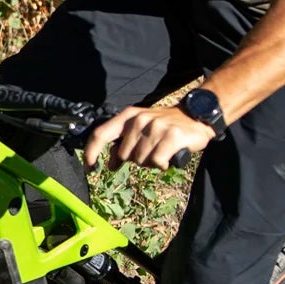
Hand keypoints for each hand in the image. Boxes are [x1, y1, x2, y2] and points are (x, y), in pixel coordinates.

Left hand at [83, 106, 213, 170]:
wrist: (196, 116)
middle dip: (137, 159)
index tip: (89, 168)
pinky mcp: (171, 136)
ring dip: (152, 162)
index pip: (101, 134)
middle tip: (152, 150)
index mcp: (128, 116)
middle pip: (125, 156)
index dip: (91, 152)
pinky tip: (170, 156)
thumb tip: (110, 165)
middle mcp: (139, 119)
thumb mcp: (140, 130)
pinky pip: (157, 162)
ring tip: (163, 150)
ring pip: (142, 161)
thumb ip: (123, 145)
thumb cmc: (165, 126)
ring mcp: (156, 126)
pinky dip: (163, 164)